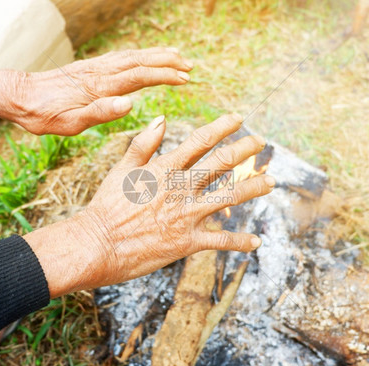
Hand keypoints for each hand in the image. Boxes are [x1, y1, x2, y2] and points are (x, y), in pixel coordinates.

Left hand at [0, 48, 191, 135]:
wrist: (18, 96)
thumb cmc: (43, 115)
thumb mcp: (69, 123)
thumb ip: (100, 112)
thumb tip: (130, 103)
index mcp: (100, 87)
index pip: (140, 77)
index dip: (164, 76)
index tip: (185, 77)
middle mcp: (100, 73)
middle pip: (140, 62)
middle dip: (166, 62)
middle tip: (189, 64)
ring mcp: (95, 68)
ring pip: (131, 56)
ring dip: (155, 55)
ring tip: (175, 55)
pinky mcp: (89, 68)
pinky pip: (119, 57)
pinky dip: (137, 55)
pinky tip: (143, 57)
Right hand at [25, 114, 274, 296]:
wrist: (98, 245)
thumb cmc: (106, 206)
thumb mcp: (121, 169)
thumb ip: (143, 143)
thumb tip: (161, 118)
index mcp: (165, 169)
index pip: (199, 141)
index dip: (221, 127)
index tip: (238, 118)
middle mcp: (181, 188)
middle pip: (221, 163)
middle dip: (245, 149)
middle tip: (261, 141)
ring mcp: (187, 215)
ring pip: (230, 196)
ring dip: (253, 187)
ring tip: (271, 181)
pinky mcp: (188, 242)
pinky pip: (221, 240)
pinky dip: (240, 241)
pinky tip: (256, 241)